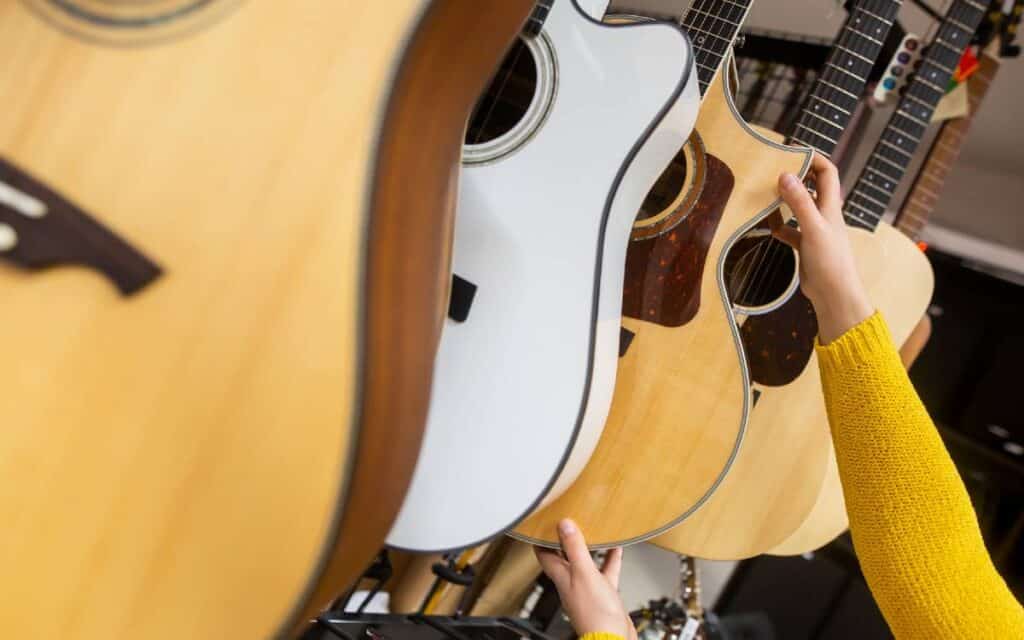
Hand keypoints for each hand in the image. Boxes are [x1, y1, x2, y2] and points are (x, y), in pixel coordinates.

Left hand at [535, 519, 635, 639]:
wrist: (612, 638)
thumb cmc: (594, 614)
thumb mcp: (584, 573)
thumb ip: (574, 549)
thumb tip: (564, 525)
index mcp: (561, 577)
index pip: (544, 555)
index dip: (541, 539)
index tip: (542, 524)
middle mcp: (571, 582)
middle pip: (564, 557)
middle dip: (566, 539)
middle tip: (570, 522)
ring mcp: (587, 588)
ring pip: (586, 562)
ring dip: (589, 547)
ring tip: (594, 530)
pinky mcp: (603, 594)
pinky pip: (605, 571)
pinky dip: (610, 559)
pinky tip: (616, 549)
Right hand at [772, 153, 872, 344]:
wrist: (835, 295)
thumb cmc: (830, 261)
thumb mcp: (813, 227)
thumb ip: (800, 202)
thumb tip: (785, 175)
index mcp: (831, 207)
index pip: (827, 172)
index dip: (814, 158)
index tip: (793, 151)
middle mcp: (825, 215)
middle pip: (814, 186)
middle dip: (797, 175)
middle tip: (775, 169)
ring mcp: (816, 230)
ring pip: (800, 208)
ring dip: (786, 200)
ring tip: (767, 193)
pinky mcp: (807, 246)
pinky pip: (791, 230)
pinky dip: (780, 226)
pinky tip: (769, 227)